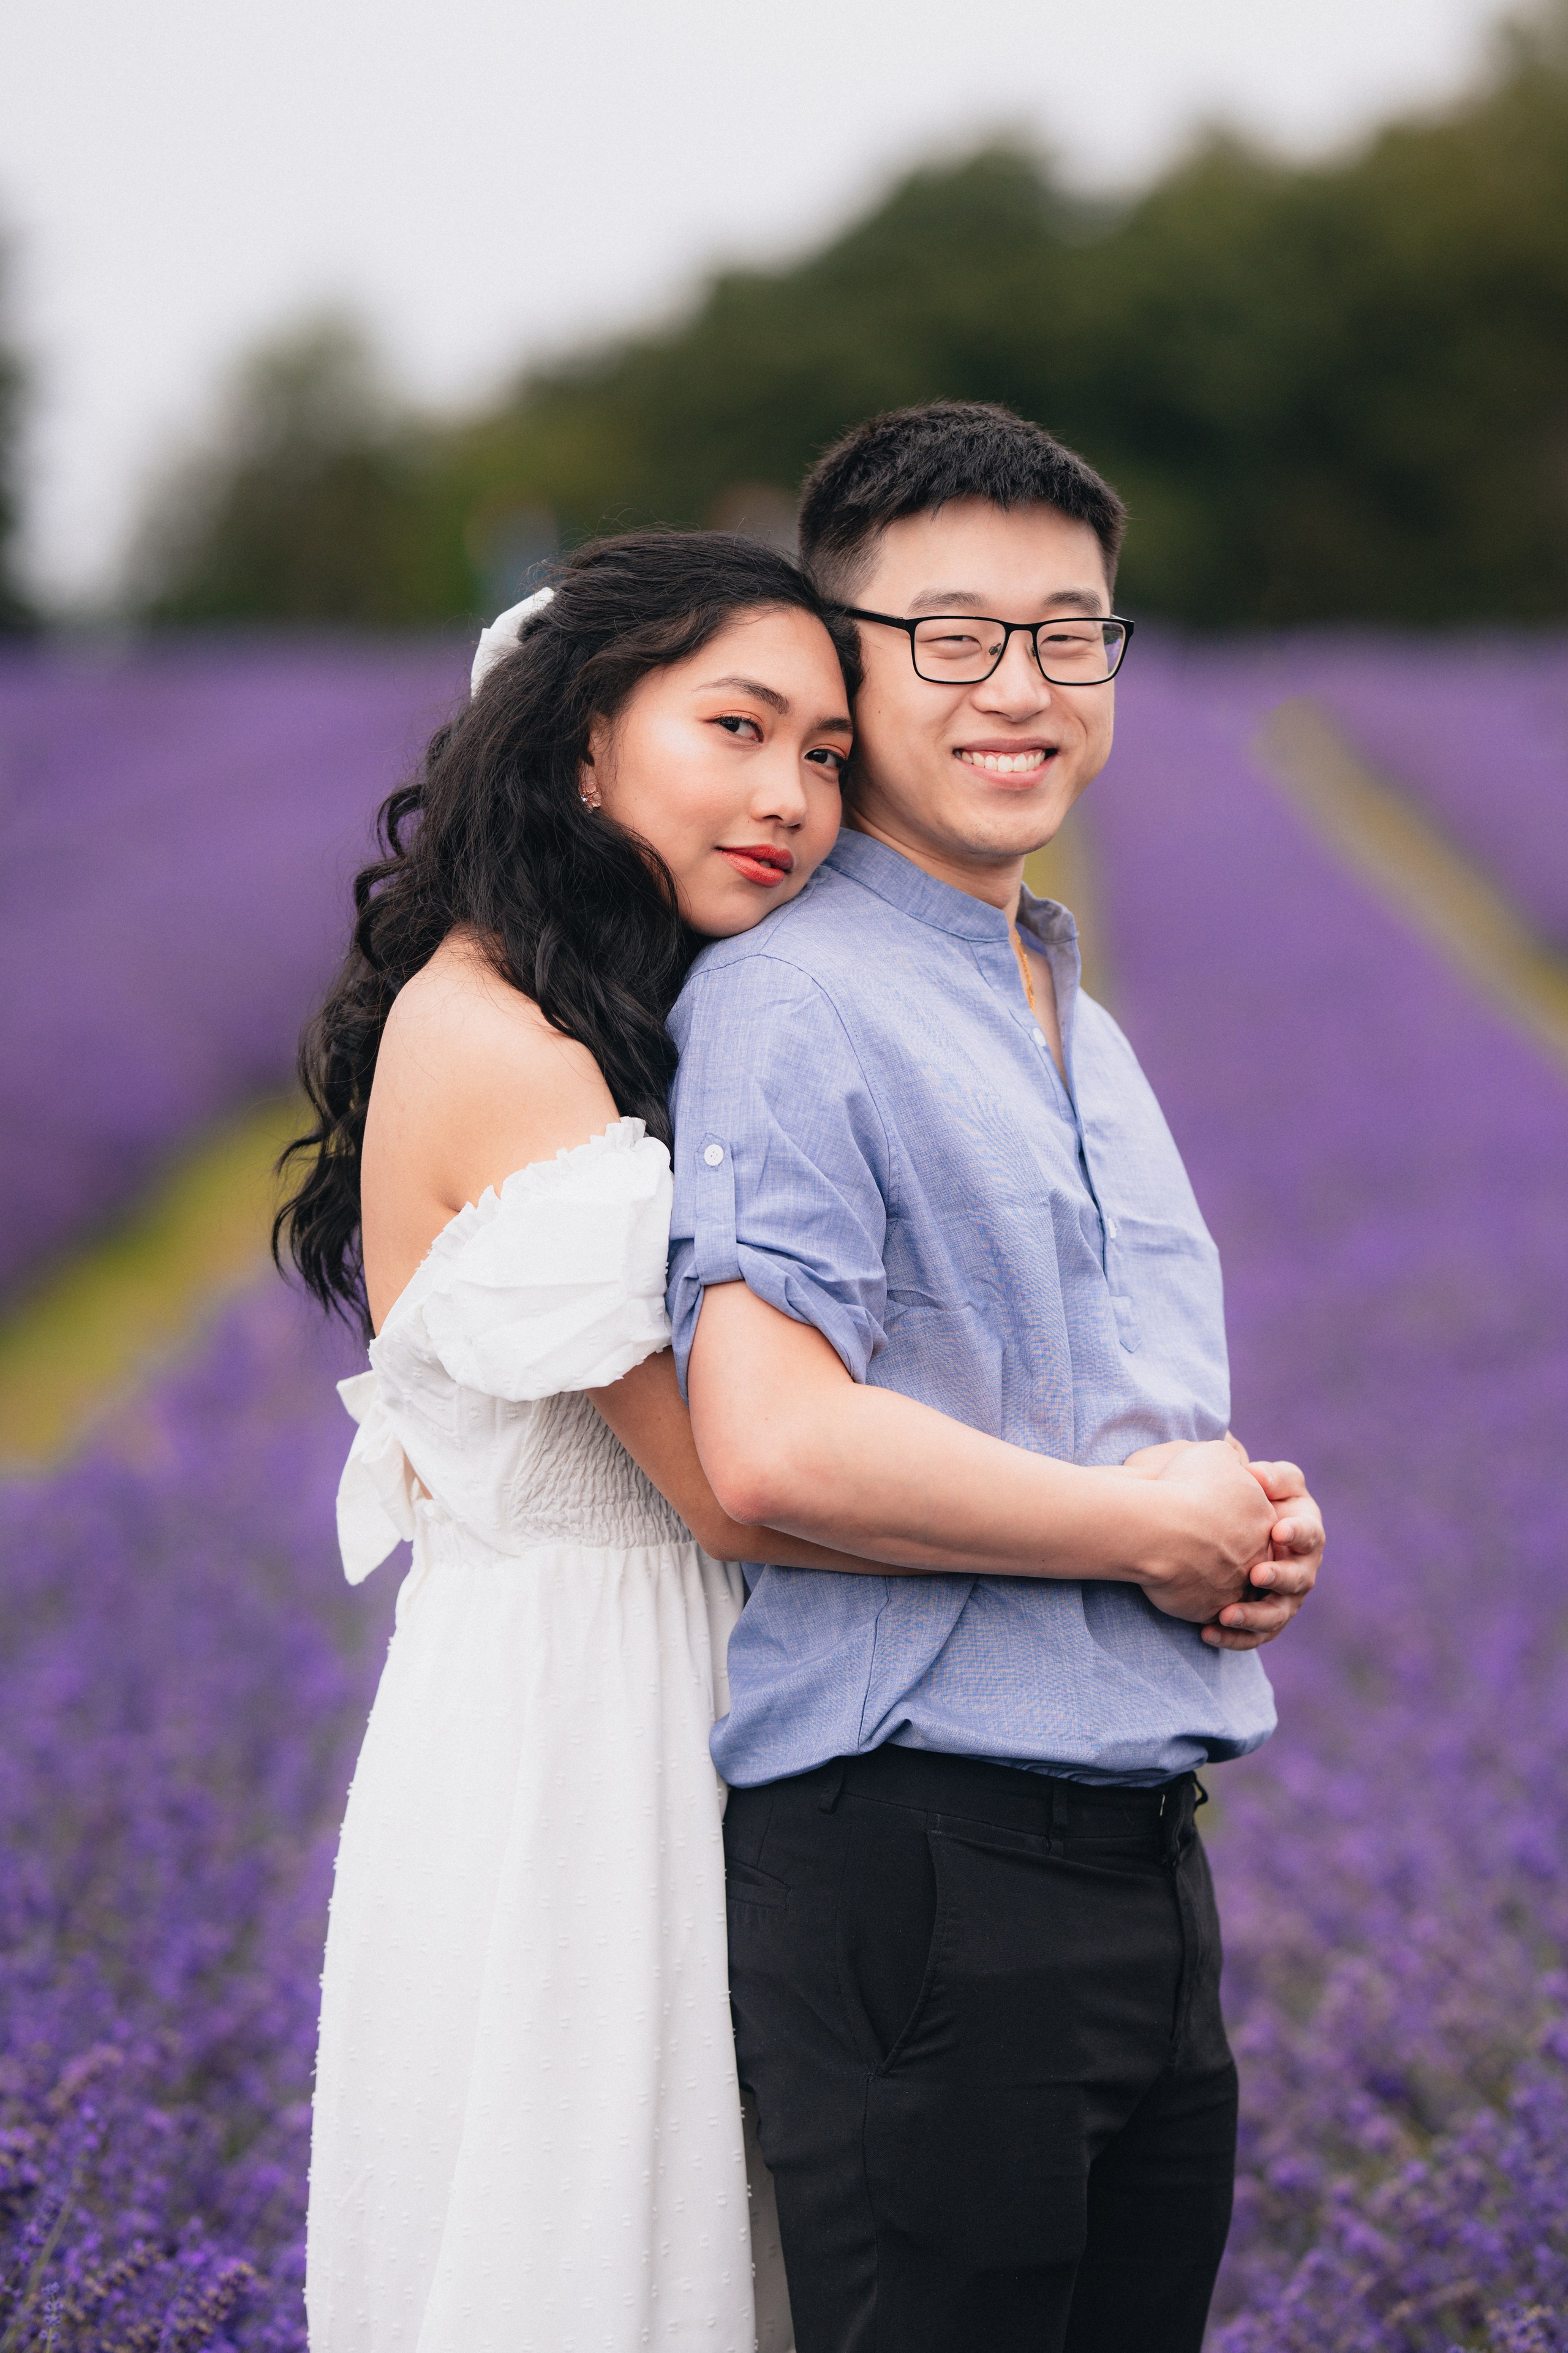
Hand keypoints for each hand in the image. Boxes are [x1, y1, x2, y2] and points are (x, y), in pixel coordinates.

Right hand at [1121, 1439, 1278, 1627]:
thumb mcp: (1214, 1453)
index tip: (1209, 1513)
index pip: (1254, 1520)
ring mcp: (1235, 1585)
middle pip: (1247, 1557)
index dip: (1231, 1517)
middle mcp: (1256, 1554)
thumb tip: (1232, 1455)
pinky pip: (1209, 1613)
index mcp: (1261, 1516)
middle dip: (1227, 1552)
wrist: (1157, 1524)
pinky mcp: (1211, 1610)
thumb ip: (1229, 1456)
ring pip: (1232, 1590)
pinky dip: (1195, 1605)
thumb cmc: (1182, 1484)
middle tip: (1199, 1544)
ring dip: (1213, 1582)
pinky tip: (1175, 1592)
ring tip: (1187, 1572)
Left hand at [1203, 1459, 1323, 1650]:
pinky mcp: (1262, 1621)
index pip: (1310, 1533)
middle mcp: (1300, 1570)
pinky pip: (1252, 1636)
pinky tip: (1207, 1632)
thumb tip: (1257, 1474)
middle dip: (1280, 1577)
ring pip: (1275, 1615)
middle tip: (1257, 1573)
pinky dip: (1233, 1637)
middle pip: (1298, 1579)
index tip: (1277, 1529)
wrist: (1224, 1528)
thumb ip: (1269, 1476)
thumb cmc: (1250, 1498)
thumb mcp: (1264, 1480)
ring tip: (1227, 1614)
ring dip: (1254, 1615)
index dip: (1297, 1533)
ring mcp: (1283, 1598)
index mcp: (1304, 1533)